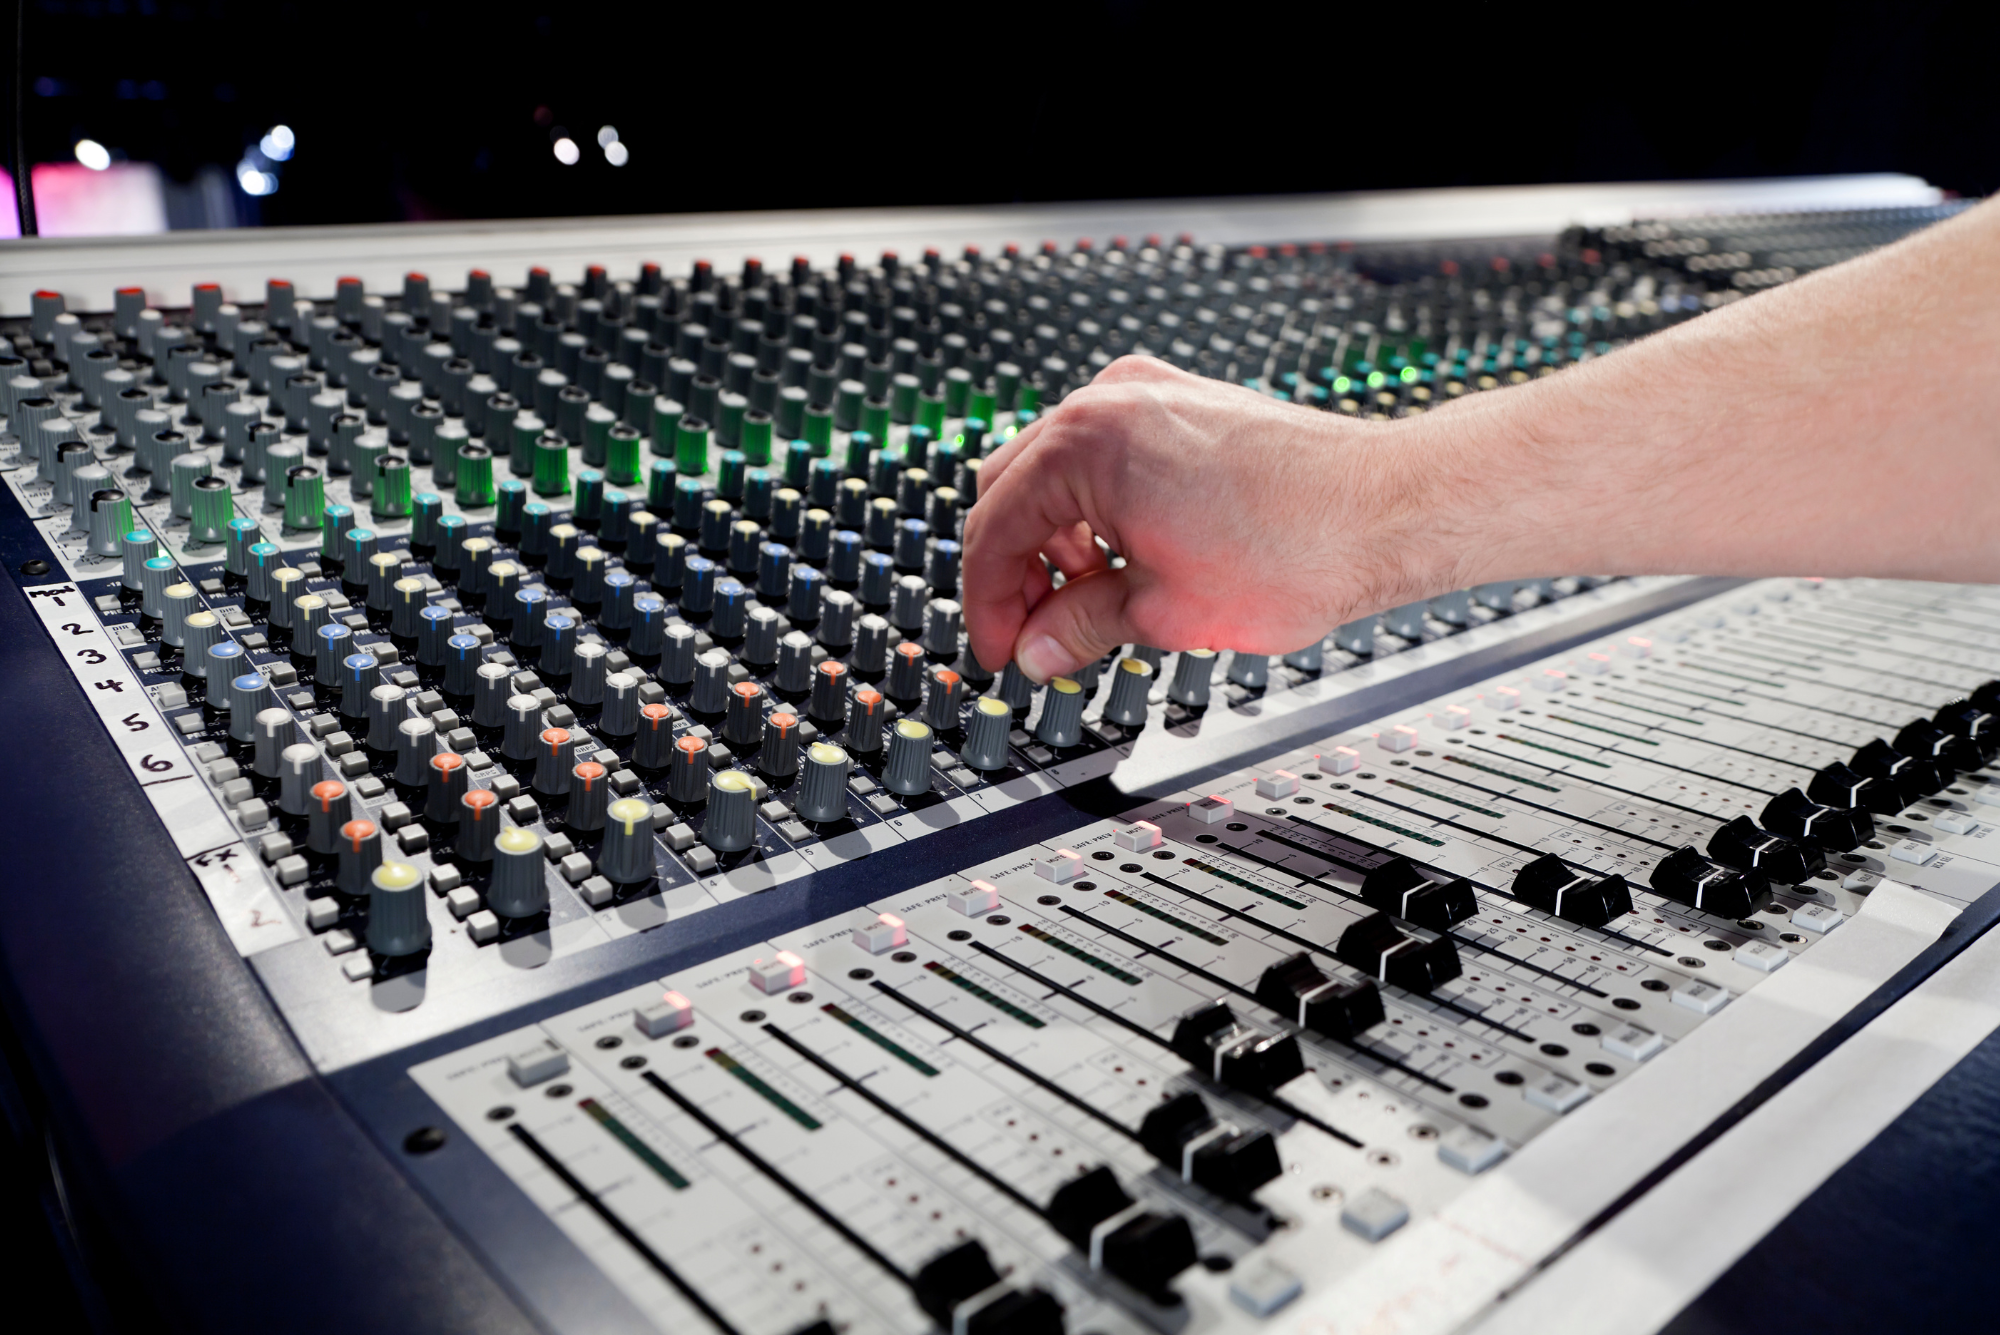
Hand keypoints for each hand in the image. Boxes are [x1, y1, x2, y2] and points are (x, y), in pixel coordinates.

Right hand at [961, 355, 1461, 682]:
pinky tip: (1123, 561)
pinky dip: (1097, 508)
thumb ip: (1078, 629)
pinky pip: (1105, 454)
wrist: (1386, 511)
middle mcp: (1111, 399)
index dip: (989, 603)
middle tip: (1033, 634)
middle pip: (1013, 489)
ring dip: (1055, 539)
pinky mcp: (1183, 404)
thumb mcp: (1162, 611)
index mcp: (1087, 442)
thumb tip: (1037, 651)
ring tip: (1086, 606)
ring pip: (1056, 470)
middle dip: (1016, 568)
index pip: (995, 528)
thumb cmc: (1299, 546)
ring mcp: (1149, 393)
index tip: (1002, 649)